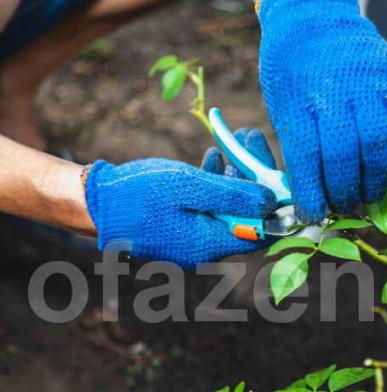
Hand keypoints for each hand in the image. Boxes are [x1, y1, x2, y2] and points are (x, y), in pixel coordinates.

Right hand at [84, 130, 277, 266]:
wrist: (93, 202)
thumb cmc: (137, 194)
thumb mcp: (188, 187)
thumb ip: (232, 195)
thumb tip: (271, 201)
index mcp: (209, 244)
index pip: (260, 229)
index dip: (274, 202)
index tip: (280, 171)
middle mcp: (206, 246)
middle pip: (246, 214)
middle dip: (255, 176)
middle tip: (254, 139)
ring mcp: (194, 237)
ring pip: (228, 206)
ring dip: (236, 173)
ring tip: (238, 138)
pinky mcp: (183, 225)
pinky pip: (209, 205)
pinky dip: (215, 181)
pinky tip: (215, 156)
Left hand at [258, 0, 386, 221]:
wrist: (316, 20)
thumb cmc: (294, 72)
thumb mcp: (282, 106)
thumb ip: (300, 148)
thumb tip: (316, 197)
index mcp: (298, 100)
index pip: (308, 158)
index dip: (313, 193)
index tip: (315, 213)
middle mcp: (335, 91)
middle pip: (345, 155)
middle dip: (346, 191)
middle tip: (345, 205)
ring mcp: (368, 83)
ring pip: (378, 144)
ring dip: (376, 180)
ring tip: (369, 194)